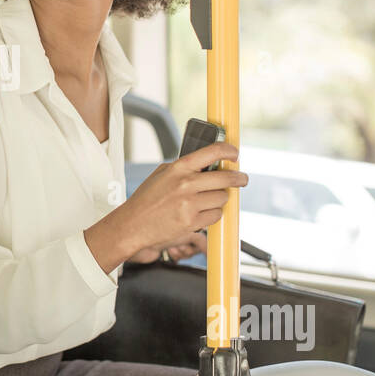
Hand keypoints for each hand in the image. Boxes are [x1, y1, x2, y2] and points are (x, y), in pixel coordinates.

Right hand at [116, 143, 246, 258]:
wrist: (133, 224)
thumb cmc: (146, 200)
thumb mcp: (162, 174)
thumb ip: (184, 167)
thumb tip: (209, 164)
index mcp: (178, 168)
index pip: (212, 152)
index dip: (229, 151)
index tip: (235, 154)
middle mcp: (186, 184)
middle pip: (226, 178)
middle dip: (238, 179)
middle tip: (241, 179)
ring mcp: (190, 204)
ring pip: (223, 198)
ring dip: (220, 199)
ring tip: (208, 199)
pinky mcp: (192, 222)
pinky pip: (215, 215)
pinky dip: (212, 214)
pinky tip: (200, 212)